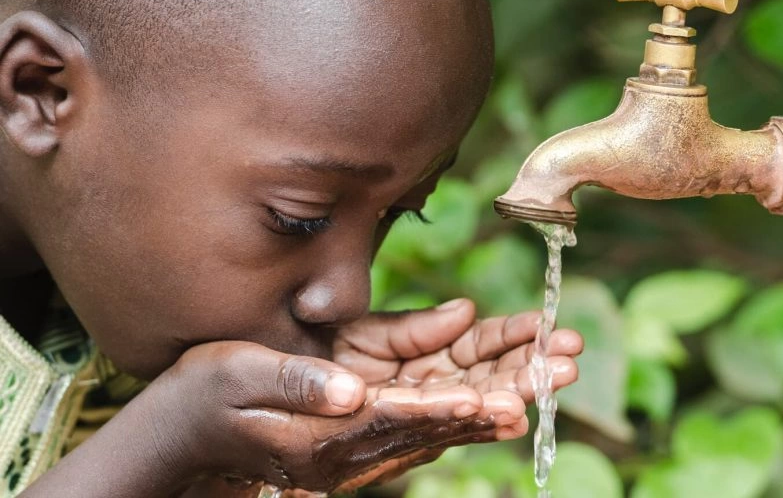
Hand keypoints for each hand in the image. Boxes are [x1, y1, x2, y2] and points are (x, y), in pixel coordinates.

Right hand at [145, 341, 522, 493]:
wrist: (180, 439)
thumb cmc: (203, 398)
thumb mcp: (238, 376)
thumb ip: (297, 383)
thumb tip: (350, 391)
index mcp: (320, 435)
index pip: (394, 417)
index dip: (445, 405)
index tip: (493, 396)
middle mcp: (348, 453)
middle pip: (436, 425)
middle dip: (499, 397)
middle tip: (556, 374)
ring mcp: (356, 454)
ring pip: (439, 429)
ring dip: (498, 402)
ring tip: (550, 377)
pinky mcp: (359, 445)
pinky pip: (423, 430)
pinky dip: (467, 412)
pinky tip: (502, 398)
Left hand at [327, 299, 583, 490]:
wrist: (263, 399)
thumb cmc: (316, 359)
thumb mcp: (366, 334)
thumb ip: (416, 328)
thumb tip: (467, 309)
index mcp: (427, 353)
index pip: (479, 342)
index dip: (515, 334)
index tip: (549, 324)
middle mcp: (431, 387)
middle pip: (490, 374)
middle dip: (532, 364)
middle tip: (572, 356)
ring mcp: (419, 414)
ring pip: (476, 403)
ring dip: (517, 392)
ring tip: (553, 381)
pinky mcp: (401, 439)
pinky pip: (442, 431)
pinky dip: (476, 426)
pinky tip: (510, 421)